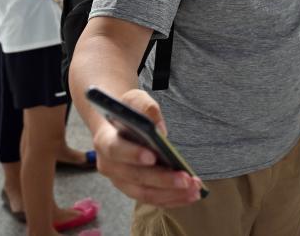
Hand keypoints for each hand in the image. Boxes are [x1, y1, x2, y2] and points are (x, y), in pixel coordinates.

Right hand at [92, 89, 203, 207]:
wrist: (120, 125)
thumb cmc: (129, 111)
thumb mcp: (135, 99)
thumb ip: (146, 108)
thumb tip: (160, 130)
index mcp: (105, 140)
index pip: (115, 150)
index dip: (132, 154)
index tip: (152, 156)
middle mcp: (109, 166)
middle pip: (134, 177)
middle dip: (162, 179)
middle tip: (185, 178)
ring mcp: (121, 181)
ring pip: (145, 194)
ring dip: (171, 194)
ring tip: (195, 189)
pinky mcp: (134, 190)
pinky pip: (153, 199)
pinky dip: (173, 199)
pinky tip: (192, 194)